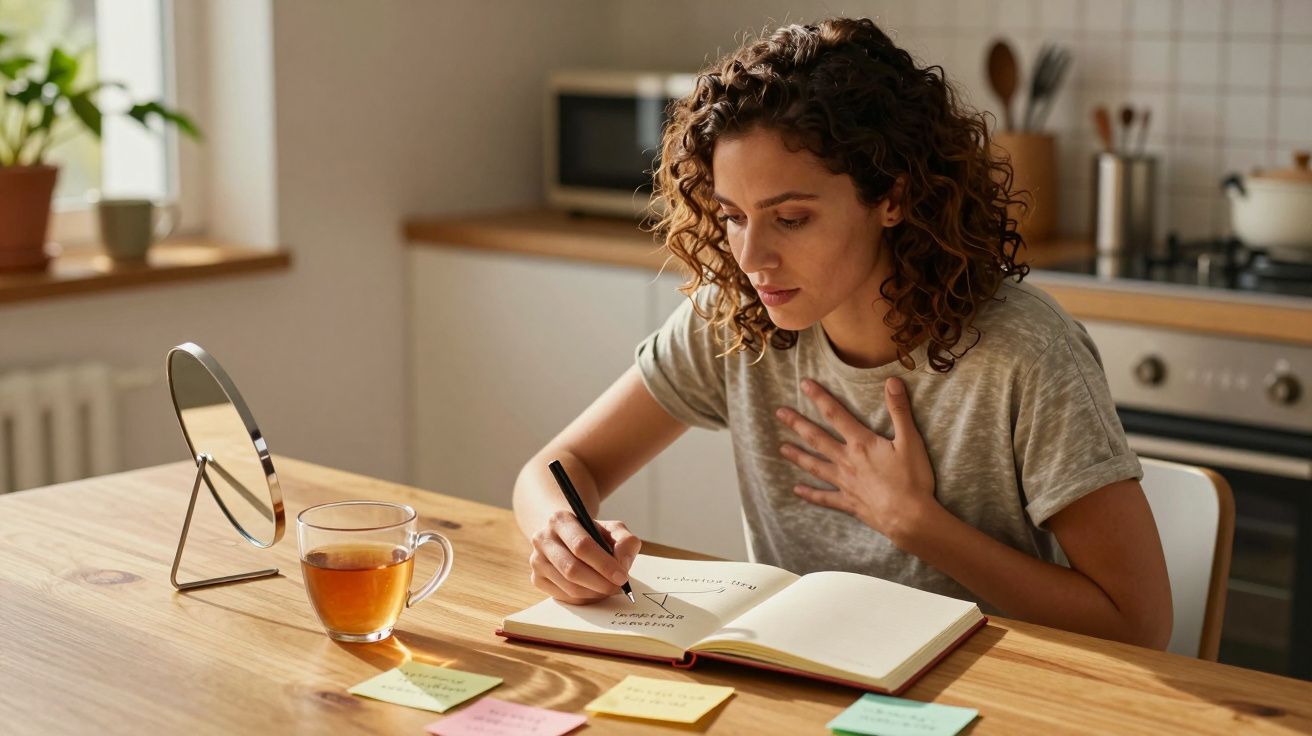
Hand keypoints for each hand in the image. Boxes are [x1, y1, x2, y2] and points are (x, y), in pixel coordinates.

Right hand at [528, 510, 640, 604]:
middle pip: (572, 569)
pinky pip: (564, 597)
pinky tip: (595, 591)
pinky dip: (584, 599)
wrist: (564, 536)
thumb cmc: (591, 533)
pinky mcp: (536, 579)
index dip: (604, 564)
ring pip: (568, 586)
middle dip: (600, 583)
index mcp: (560, 520)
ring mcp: (536, 560)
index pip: (582, 545)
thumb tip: (622, 565)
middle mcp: (542, 538)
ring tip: (609, 589)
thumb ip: (625, 542)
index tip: (622, 577)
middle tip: (618, 588)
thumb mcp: (612, 529)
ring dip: (594, 593)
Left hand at [775, 376, 937, 545]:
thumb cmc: (912, 479)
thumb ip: (899, 410)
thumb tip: (892, 381)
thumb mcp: (910, 440)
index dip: (819, 397)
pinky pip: (824, 498)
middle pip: (817, 438)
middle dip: (798, 424)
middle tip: (779, 413)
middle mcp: (847, 461)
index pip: (835, 414)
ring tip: (781, 448)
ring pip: (815, 466)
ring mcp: (845, 483)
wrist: (910, 517)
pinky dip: (810, 494)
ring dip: (797, 456)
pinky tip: (797, 490)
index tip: (804, 384)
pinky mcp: (848, 502)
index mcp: (861, 443)